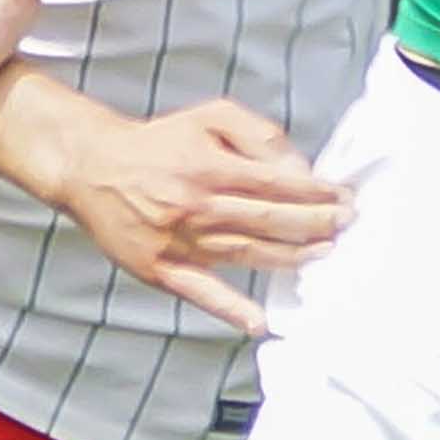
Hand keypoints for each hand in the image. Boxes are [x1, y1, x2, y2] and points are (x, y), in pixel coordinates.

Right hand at [41, 99, 346, 336]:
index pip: (277, 183)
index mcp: (209, 166)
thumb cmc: (158, 143)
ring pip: (247, 254)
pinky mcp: (160, 269)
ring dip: (291, 258)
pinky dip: (229, 308)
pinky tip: (257, 322)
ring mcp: (179, 241)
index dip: (316, 192)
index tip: (343, 197)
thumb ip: (257, 135)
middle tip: (347, 224)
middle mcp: (197, 205)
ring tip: (325, 254)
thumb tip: (296, 169)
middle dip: (316, 223)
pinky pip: (200, 292)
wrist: (92, 166)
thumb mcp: (208, 117)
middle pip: (270, 219)